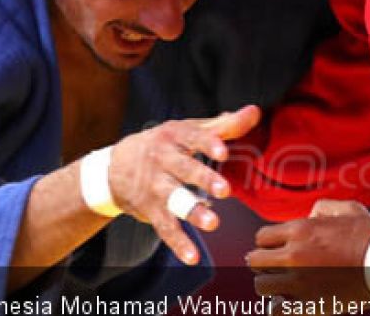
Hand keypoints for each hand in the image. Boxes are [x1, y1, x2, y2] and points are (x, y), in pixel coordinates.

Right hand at [108, 104, 260, 264]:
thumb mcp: (189, 130)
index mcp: (174, 136)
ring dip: (192, 211)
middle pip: (184, 169)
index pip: (192, 138)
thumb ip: (224, 125)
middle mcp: (162, 160)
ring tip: (213, 223)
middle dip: (203, 178)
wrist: (115, 167)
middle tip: (224, 190)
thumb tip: (255, 112)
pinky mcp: (151, 210)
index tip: (223, 151)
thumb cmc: (164, 144)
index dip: (207, 144)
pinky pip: (165, 227)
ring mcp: (156, 187)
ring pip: (174, 199)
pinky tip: (192, 257)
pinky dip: (178, 243)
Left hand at [246, 199, 369, 301]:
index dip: (270, 243)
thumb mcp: (349, 209)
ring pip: (261, 286)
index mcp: (300, 230)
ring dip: (270, 284)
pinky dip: (279, 306)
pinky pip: (277, 309)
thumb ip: (323, 207)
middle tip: (276, 266)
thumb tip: (310, 215)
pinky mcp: (308, 304)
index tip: (280, 248)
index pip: (262, 237)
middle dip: (263, 263)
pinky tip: (290, 301)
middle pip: (254, 260)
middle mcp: (293, 255)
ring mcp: (299, 282)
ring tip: (282, 285)